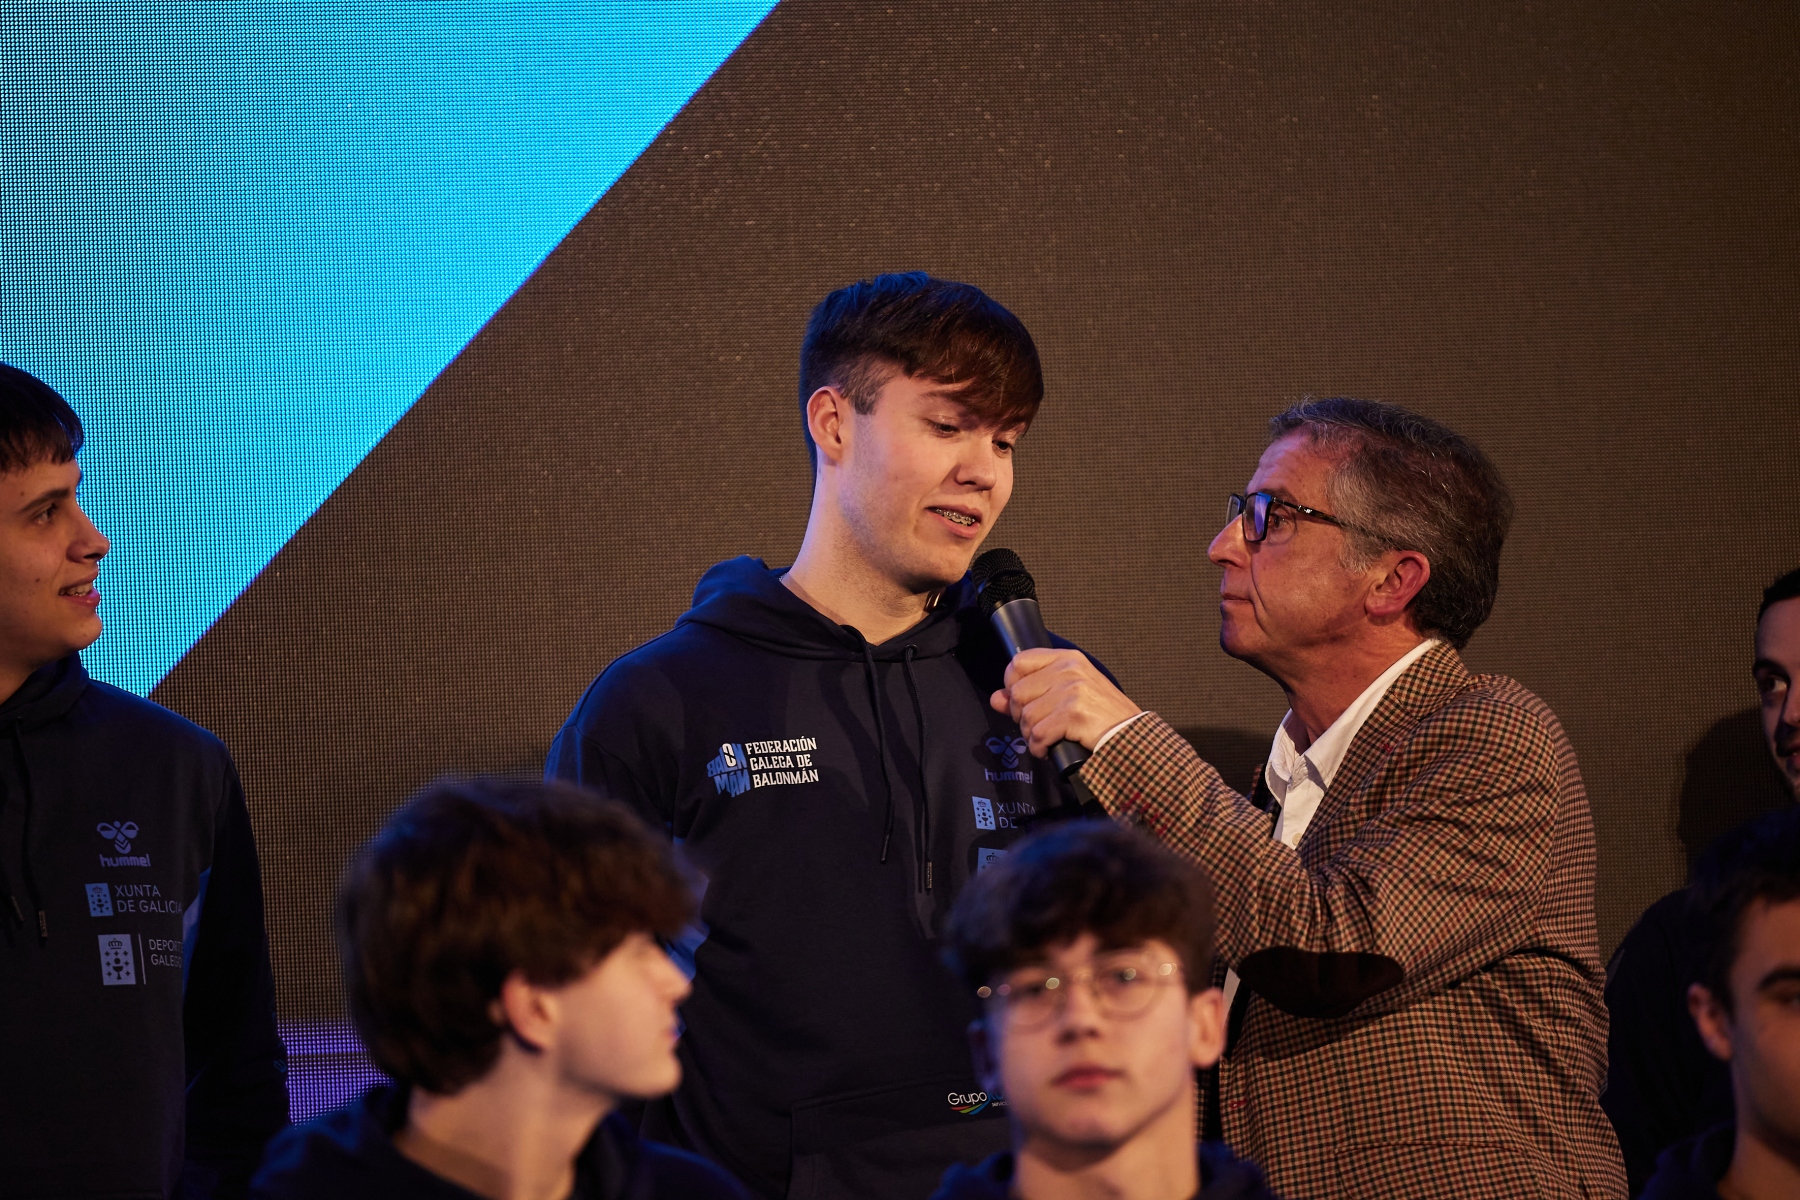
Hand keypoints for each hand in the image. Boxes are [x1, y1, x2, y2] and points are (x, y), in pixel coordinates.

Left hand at [989, 648, 1143, 758]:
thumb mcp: (1067, 694)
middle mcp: (1069, 670)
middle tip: (1038, 727)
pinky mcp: (1074, 714)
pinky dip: (1039, 747)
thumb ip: (1030, 692)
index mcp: (1067, 659)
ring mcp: (1072, 691)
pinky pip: (1038, 734)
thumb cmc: (1101, 715)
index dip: (1012, 685)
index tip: (1022, 702)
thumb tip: (997, 698)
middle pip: (1018, 693)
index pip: (1019, 663)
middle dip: (1022, 717)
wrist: (1130, 735)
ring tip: (1047, 738)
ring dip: (1032, 735)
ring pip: (1027, 717)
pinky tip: (1049, 748)